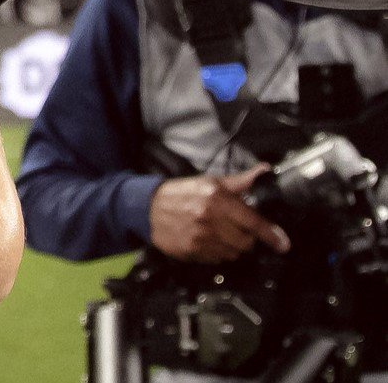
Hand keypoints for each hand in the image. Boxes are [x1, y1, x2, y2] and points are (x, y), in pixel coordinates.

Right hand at [148, 166, 290, 263]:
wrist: (147, 207)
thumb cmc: (180, 193)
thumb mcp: (210, 182)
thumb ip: (240, 182)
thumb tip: (264, 170)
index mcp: (216, 198)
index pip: (253, 221)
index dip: (272, 235)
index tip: (283, 244)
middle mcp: (210, 219)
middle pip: (246, 242)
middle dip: (246, 237)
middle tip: (235, 229)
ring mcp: (200, 237)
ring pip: (233, 253)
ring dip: (232, 246)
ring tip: (219, 234)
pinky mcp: (192, 251)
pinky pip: (217, 259)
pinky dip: (217, 253)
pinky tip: (207, 241)